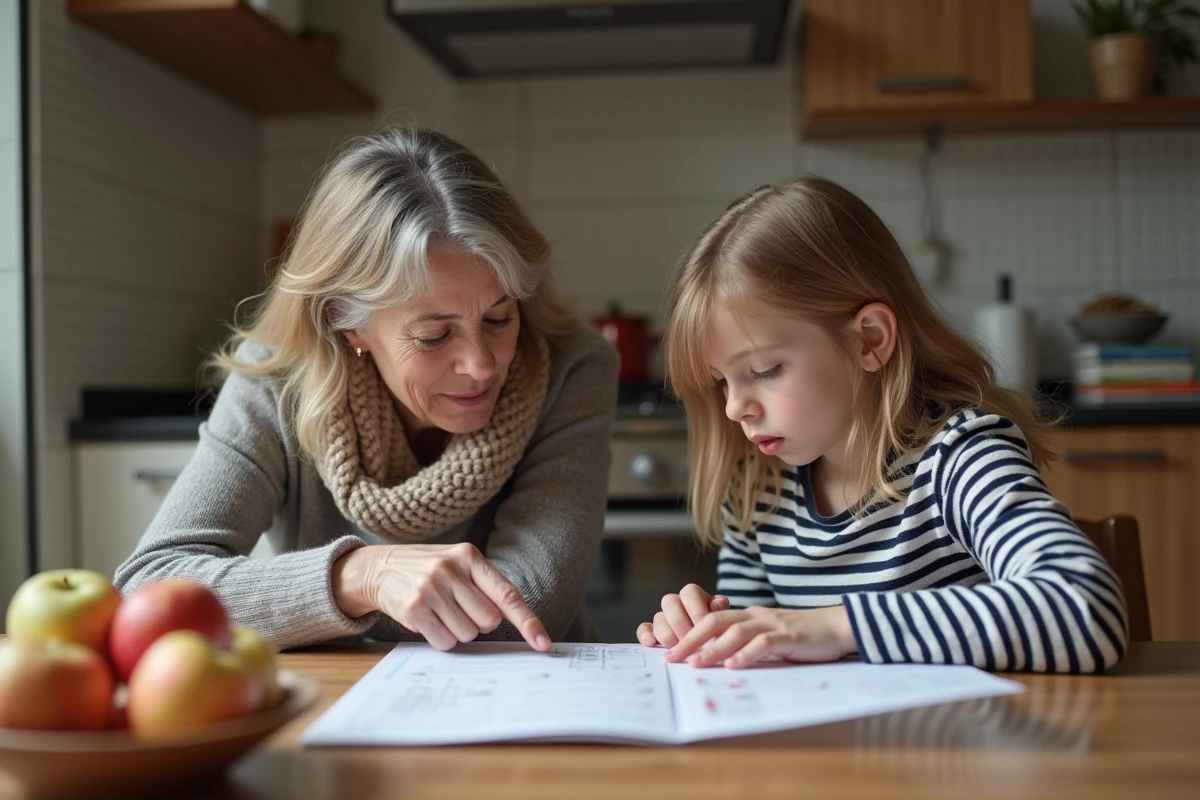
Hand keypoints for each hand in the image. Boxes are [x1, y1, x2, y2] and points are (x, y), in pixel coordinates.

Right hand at [331, 543, 550, 651]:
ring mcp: (430, 589)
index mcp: (469, 557)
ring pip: (467, 634)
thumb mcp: (456, 564)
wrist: (378, 568)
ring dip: (457, 631)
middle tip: (459, 609)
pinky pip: (444, 642)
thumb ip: (483, 586)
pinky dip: (440, 638)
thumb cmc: (427, 569)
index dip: (528, 621)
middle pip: (488, 621)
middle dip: (478, 623)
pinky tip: (428, 621)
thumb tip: (509, 620)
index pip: (507, 594)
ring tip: (439, 612)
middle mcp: (450, 570)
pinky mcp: (414, 609)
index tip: (543, 642)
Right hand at [635, 584, 730, 647]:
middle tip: (690, 639)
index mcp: (695, 595)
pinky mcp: (655, 632)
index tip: (703, 624)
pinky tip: (651, 643)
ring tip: (677, 648)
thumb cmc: (722, 629)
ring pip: (658, 617)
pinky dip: (645, 635)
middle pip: (670, 602)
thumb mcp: (726, 616)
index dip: (695, 608)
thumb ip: (721, 610)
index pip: (690, 592)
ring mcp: (665, 618)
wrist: (718, 645)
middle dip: (680, 623)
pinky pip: (644, 629)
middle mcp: (678, 603)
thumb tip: (716, 608)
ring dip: (667, 633)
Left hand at [664, 605, 855, 668]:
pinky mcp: (788, 636)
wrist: (837, 626)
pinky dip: (746, 654)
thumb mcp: (769, 636)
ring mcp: (772, 624)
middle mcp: (756, 616)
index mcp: (749, 616)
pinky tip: (733, 666)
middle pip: (715, 622)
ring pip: (735, 632)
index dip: (690, 634)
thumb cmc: (802, 636)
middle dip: (690, 639)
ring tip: (696, 664)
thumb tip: (719, 661)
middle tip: (671, 657)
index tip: (671, 651)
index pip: (711, 620)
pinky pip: (763, 643)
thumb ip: (747, 643)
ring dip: (713, 648)